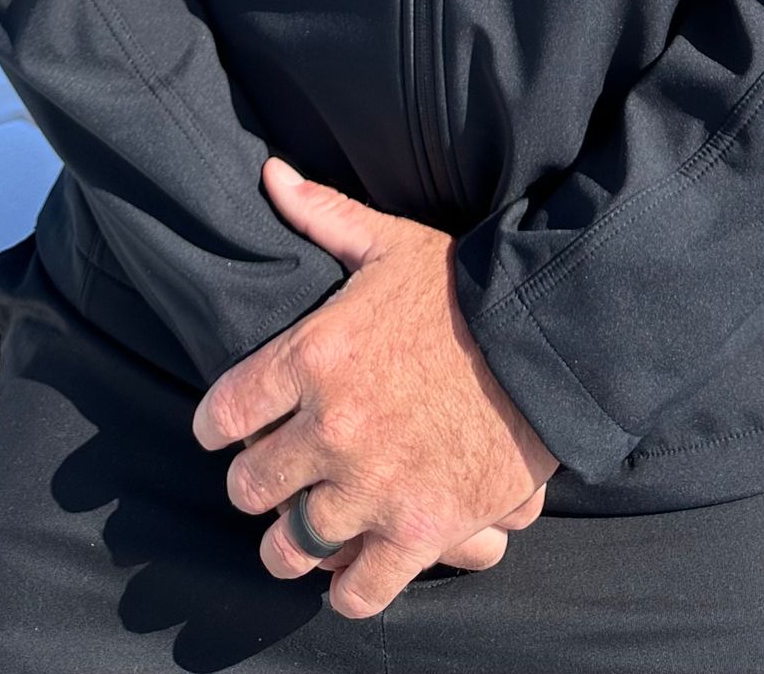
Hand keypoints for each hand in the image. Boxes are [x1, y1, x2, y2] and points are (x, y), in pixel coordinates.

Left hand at [192, 159, 556, 616]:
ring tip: (296, 538)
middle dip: (253, 486)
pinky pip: (358, 590)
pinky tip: (347, 575)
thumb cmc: (463, 288)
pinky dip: (347, 591)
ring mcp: (373, 486)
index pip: (223, 414)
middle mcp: (330, 429)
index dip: (216, 427)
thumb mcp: (389, 243)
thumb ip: (322, 214)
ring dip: (288, 544)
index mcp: (312, 357)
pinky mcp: (420, 532)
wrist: (547, 338)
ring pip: (291, 546)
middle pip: (249, 487)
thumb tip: (269, 172)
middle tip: (267, 482)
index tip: (223, 433)